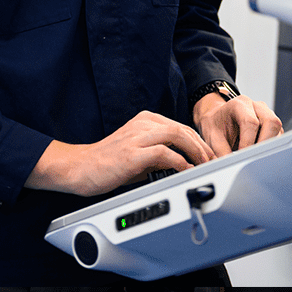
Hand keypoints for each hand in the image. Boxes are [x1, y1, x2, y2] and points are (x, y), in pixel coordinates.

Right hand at [25, 110, 215, 196]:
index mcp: (144, 120)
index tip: (208, 155)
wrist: (80, 168)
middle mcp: (142, 124)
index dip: (198, 141)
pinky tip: (186, 171)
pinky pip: (164, 153)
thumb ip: (158, 153)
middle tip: (212, 162)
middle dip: (202, 146)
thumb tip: (183, 163)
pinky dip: (180, 162)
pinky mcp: (132, 153)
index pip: (180, 126)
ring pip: (177, 136)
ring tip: (204, 166)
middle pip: (183, 129)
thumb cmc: (106, 163)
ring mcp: (137, 137)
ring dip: (195, 152)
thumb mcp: (137, 153)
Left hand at [193, 91, 282, 157]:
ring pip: (278, 130)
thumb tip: (228, 164)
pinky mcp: (272, 124)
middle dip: (264, 144)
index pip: (250, 122)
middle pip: (271, 122)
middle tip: (253, 158)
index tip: (242, 156)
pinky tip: (259, 153)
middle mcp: (256, 106)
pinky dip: (271, 147)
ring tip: (255, 156)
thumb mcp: (212, 137)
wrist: (218, 119)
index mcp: (239, 104)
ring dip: (269, 146)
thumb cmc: (215, 125)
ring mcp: (267, 114)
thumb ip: (220, 150)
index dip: (248, 142)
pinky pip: (279, 136)